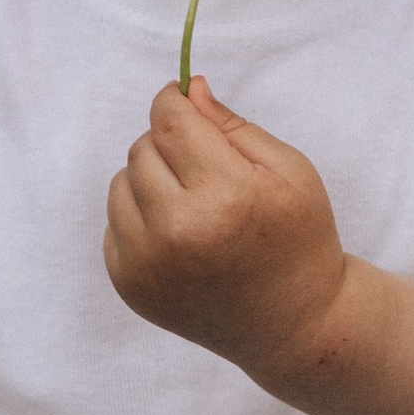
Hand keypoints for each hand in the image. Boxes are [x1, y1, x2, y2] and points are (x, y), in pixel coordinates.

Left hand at [106, 79, 348, 380]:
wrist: (293, 325)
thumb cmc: (299, 239)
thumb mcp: (289, 170)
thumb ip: (232, 125)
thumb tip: (186, 89)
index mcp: (225, 196)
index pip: (169, 121)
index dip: (174, 102)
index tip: (183, 101)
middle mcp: (178, 232)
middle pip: (142, 147)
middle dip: (170, 145)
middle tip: (206, 169)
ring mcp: (148, 265)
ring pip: (120, 182)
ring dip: (150, 180)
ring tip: (193, 203)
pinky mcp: (130, 286)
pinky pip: (114, 222)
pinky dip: (140, 218)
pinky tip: (180, 237)